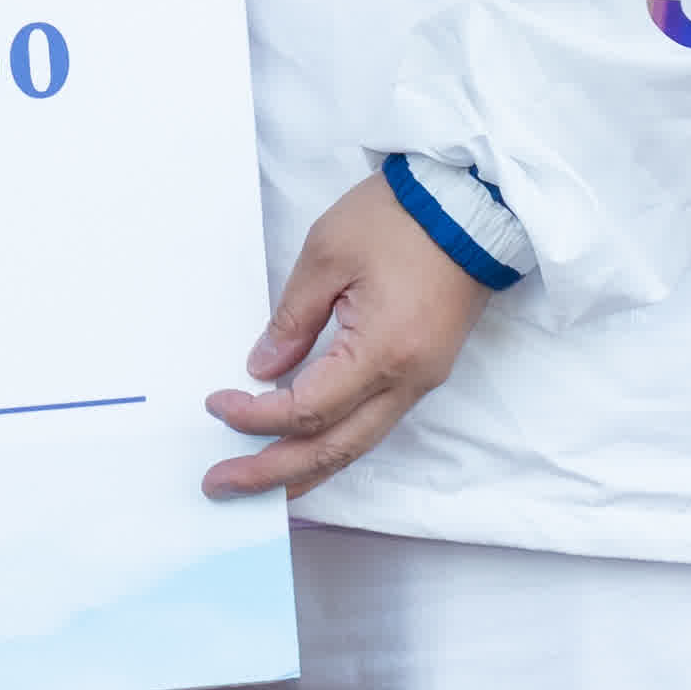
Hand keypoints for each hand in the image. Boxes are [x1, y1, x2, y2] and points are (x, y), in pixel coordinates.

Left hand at [208, 178, 490, 501]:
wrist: (473, 203)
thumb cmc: (401, 218)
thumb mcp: (328, 253)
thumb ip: (292, 318)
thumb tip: (264, 370)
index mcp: (382, 352)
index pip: (307, 409)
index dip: (256, 415)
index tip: (217, 404)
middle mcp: (407, 380)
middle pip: (334, 449)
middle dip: (274, 472)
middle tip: (220, 485)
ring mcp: (423, 380)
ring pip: (358, 445)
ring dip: (306, 469)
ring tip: (259, 486)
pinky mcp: (426, 369)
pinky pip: (375, 423)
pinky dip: (335, 444)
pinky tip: (306, 451)